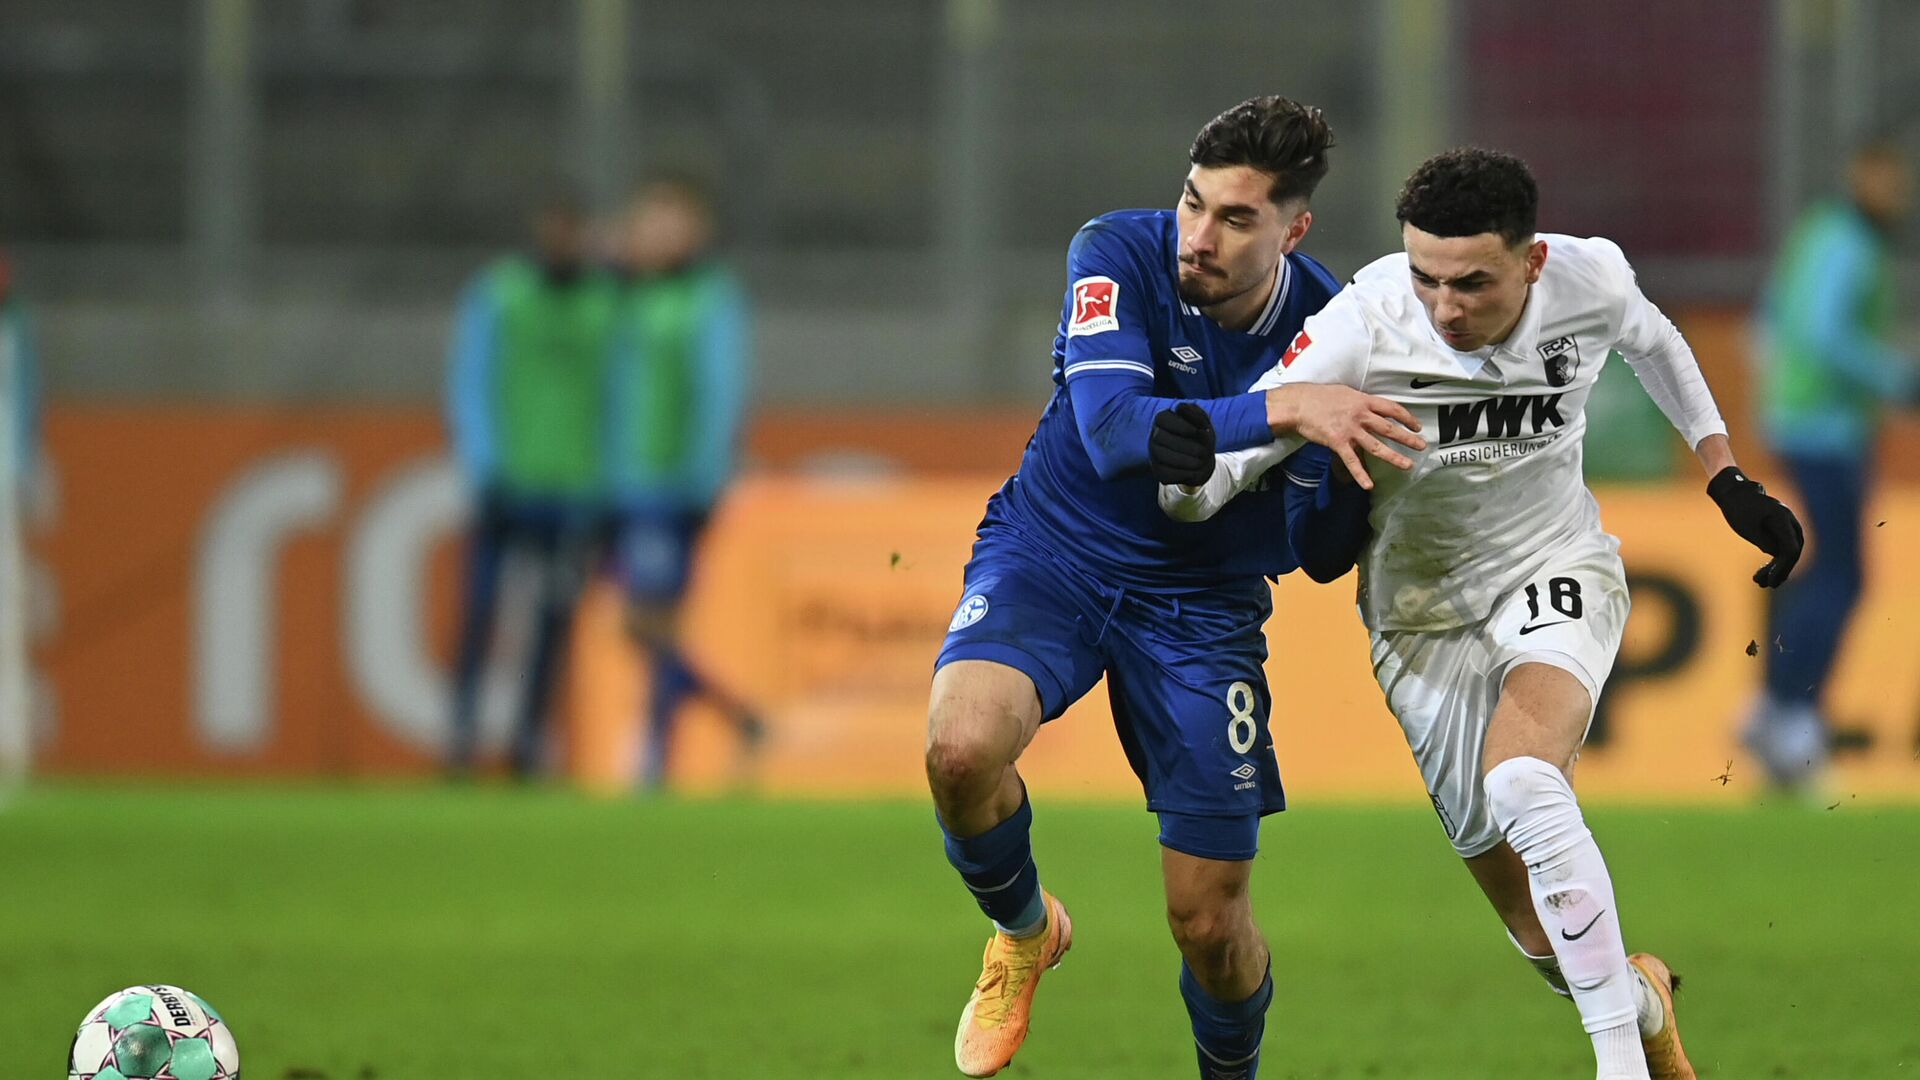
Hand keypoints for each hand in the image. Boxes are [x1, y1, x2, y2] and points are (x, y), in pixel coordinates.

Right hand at [1149, 402, 1216, 486]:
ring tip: (1201, 461)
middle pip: (1160, 437)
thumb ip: (1196, 415)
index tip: (1196, 431)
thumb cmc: (1202, 437)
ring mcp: (1154, 453)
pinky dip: (1182, 473)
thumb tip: (1181, 409)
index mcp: (1163, 418)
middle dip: (1184, 445)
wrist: (1202, 459)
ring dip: (1184, 460)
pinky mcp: (1157, 470)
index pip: (1162, 418)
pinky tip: (1194, 471)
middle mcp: (1154, 435)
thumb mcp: (1204, 423)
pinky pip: (1165, 473)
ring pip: (1161, 456)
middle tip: (1203, 451)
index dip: (1179, 426)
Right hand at [1266, 384, 1425, 489]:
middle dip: (1407, 438)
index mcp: (1364, 401)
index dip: (1406, 418)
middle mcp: (1360, 415)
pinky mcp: (1338, 442)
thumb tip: (1371, 408)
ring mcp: (1350, 430)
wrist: (1299, 404)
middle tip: (1421, 446)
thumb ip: (1360, 402)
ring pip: (1376, 446)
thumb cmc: (1320, 396)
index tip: (1417, 426)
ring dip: (1393, 457)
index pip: (1392, 409)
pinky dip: (1360, 474)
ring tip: (1407, 465)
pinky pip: (1352, 461)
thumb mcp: (1345, 393)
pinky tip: (1369, 485)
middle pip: (1389, 428)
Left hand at [1707, 466, 1803, 587]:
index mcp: (1782, 519)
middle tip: (1764, 584)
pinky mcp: (1781, 531)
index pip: (1790, 549)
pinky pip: (1783, 548)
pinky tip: (1765, 574)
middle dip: (1780, 570)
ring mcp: (1788, 526)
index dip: (1782, 567)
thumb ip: (1764, 541)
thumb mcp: (1747, 527)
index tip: (1770, 579)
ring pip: (1788, 552)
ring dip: (1776, 568)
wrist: (1736, 494)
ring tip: (1760, 583)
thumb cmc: (1739, 508)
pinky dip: (1774, 561)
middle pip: (1793, 552)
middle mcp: (1790, 522)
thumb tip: (1776, 554)